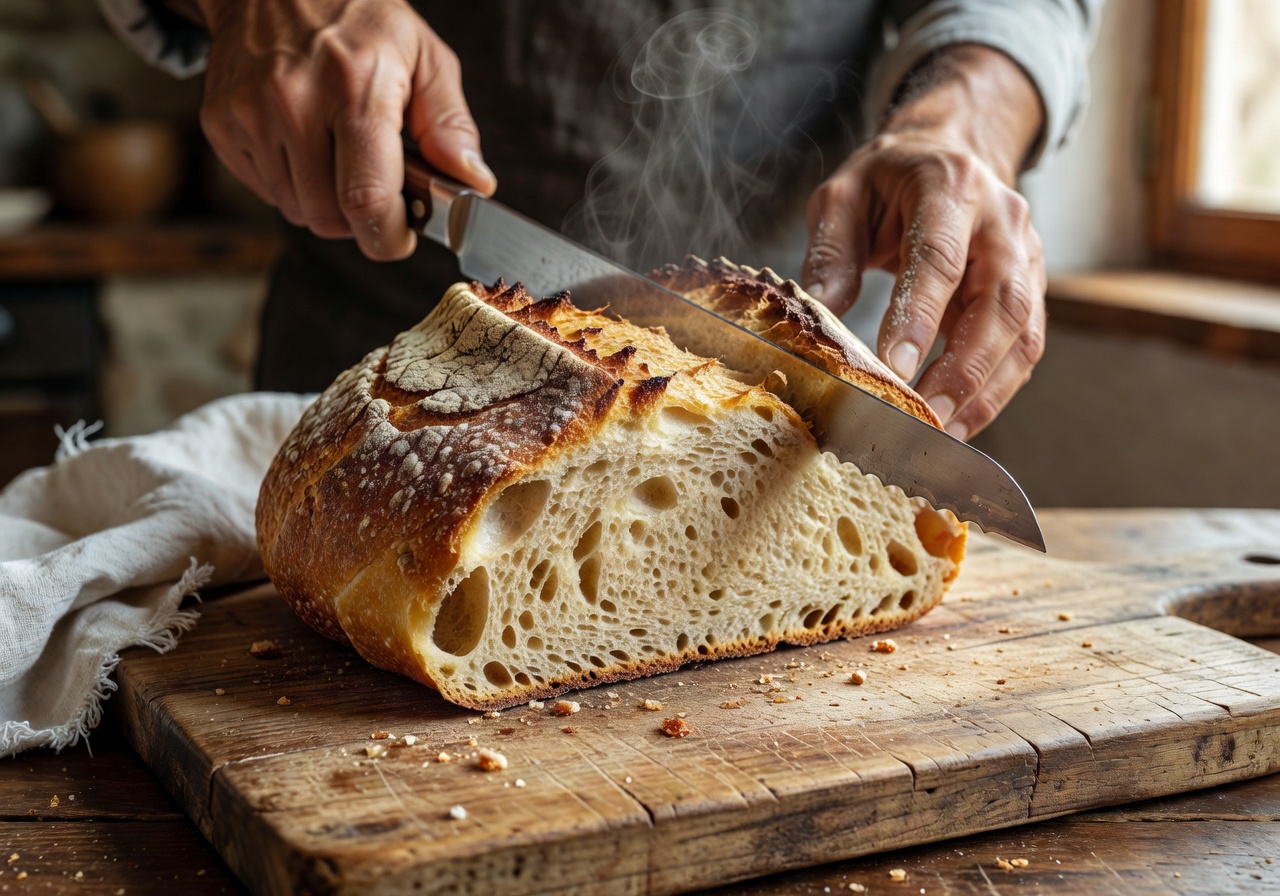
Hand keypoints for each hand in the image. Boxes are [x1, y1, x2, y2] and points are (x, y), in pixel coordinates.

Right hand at [193, 0, 495, 259]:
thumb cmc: (359, 20)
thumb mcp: (423, 56)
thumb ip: (450, 124)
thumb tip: (474, 182)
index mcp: (355, 88)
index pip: (367, 200)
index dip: (388, 236)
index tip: (402, 235)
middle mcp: (294, 102)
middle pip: (329, 217)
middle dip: (361, 221)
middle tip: (377, 190)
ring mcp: (250, 114)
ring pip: (297, 210)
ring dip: (325, 203)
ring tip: (340, 158)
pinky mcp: (221, 123)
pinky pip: (265, 191)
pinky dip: (291, 184)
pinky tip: (305, 146)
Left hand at [801, 46, 1046, 440]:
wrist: (950, 152)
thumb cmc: (889, 180)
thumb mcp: (842, 195)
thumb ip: (830, 250)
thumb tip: (822, 311)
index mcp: (951, 186)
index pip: (940, 258)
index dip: (920, 316)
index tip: (893, 368)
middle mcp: (1002, 222)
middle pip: (998, 303)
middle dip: (963, 369)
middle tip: (923, 417)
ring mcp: (1027, 256)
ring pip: (1021, 333)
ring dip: (984, 390)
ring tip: (941, 432)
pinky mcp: (1031, 288)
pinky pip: (1024, 347)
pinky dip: (995, 391)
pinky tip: (960, 421)